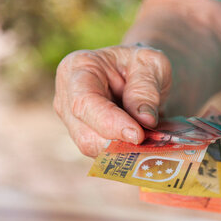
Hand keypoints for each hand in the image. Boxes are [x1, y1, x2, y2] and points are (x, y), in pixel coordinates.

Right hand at [54, 44, 171, 156]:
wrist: (143, 75)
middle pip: (85, 134)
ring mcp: (74, 121)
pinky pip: (104, 156)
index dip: (110, 122)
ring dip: (125, 153)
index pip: (85, 102)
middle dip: (119, 144)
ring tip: (153, 146)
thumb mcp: (152, 64)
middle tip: (152, 145)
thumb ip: (146, 88)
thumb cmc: (143, 65)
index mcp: (78, 68)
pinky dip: (127, 156)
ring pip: (94, 149)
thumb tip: (145, 120)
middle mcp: (67, 97)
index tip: (138, 135)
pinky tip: (147, 150)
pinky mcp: (87, 138)